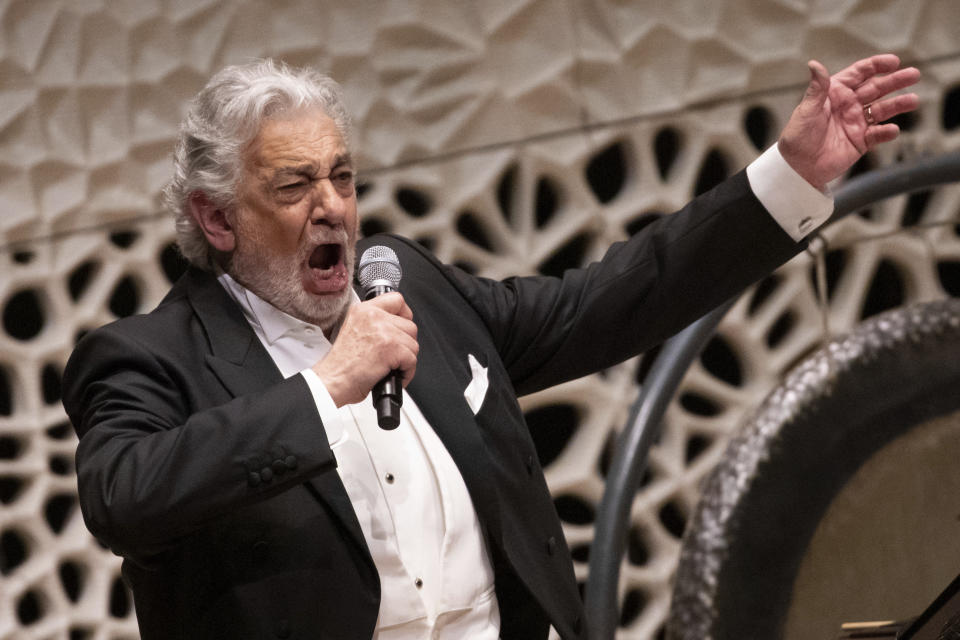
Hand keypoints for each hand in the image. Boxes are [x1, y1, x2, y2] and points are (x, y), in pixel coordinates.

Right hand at [312, 293, 417, 406]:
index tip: (402, 328)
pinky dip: (406, 372)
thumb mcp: (354, 331)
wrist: (332, 381)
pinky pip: (412, 360)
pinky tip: (393, 375)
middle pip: (410, 326)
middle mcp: (373, 316)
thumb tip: (396, 328)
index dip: (405, 316)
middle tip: (393, 356)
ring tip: (390, 367)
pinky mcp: (391, 347)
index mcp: (363, 310)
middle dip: (406, 344)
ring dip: (406, 359)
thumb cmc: (341, 366)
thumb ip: (374, 324)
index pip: (397, 300)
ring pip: (413, 344)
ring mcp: (383, 330)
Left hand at [778, 54, 919, 190]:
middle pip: (876, 88)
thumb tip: (814, 63)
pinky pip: (878, 134)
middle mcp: (849, 105)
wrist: (797, 168)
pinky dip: (886, 132)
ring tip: (913, 101)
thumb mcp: (806, 111)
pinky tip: (892, 130)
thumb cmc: (796, 138)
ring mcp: (856, 123)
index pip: (859, 73)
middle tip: (913, 75)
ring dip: (897, 104)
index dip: (876, 65)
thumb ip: (816, 89)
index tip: (894, 61)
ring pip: (882, 110)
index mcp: (835, 93)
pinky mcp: (860, 142)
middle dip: (895, 81)